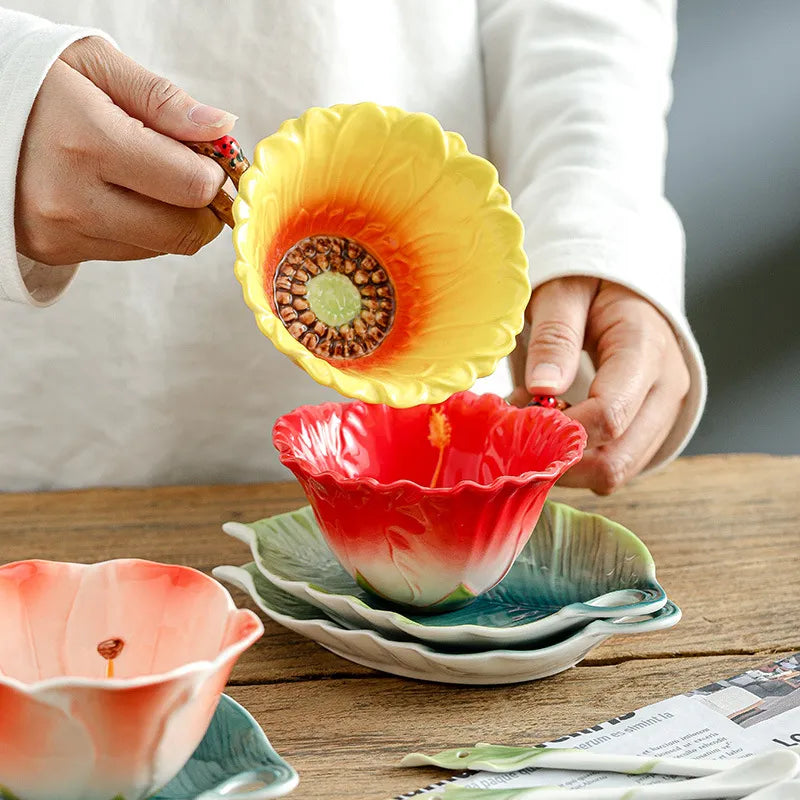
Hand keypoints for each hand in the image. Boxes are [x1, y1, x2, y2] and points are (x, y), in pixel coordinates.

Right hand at [15, 37, 234, 264]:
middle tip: (194, 175)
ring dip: (172, 218)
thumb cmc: (36, 82)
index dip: (216, 175)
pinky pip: (131, 252)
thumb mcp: (96, 66)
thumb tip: (222, 128)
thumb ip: (164, 100)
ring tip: (146, 177)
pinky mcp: (57, 250)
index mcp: (87, 141)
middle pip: (184, 232)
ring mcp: (63, 231)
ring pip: (161, 247)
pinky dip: (142, 228)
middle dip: (205, 208)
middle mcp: (73, 197)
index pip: (191, 186)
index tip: (211, 159)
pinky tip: (119, 193)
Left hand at [509, 277, 689, 493]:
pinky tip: (556, 430)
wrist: (625, 290)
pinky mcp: (653, 431)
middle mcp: (666, 389)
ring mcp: (664, 414)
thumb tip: (542, 388)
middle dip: (559, 457)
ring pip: (616, 472)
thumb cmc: (591, 286)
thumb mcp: (564, 293)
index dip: (559, 430)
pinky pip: (615, 467)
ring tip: (537, 424)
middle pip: (615, 460)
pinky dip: (579, 461)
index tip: (519, 418)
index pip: (609, 414)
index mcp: (646, 348)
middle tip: (519, 428)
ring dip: (567, 463)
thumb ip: (554, 337)